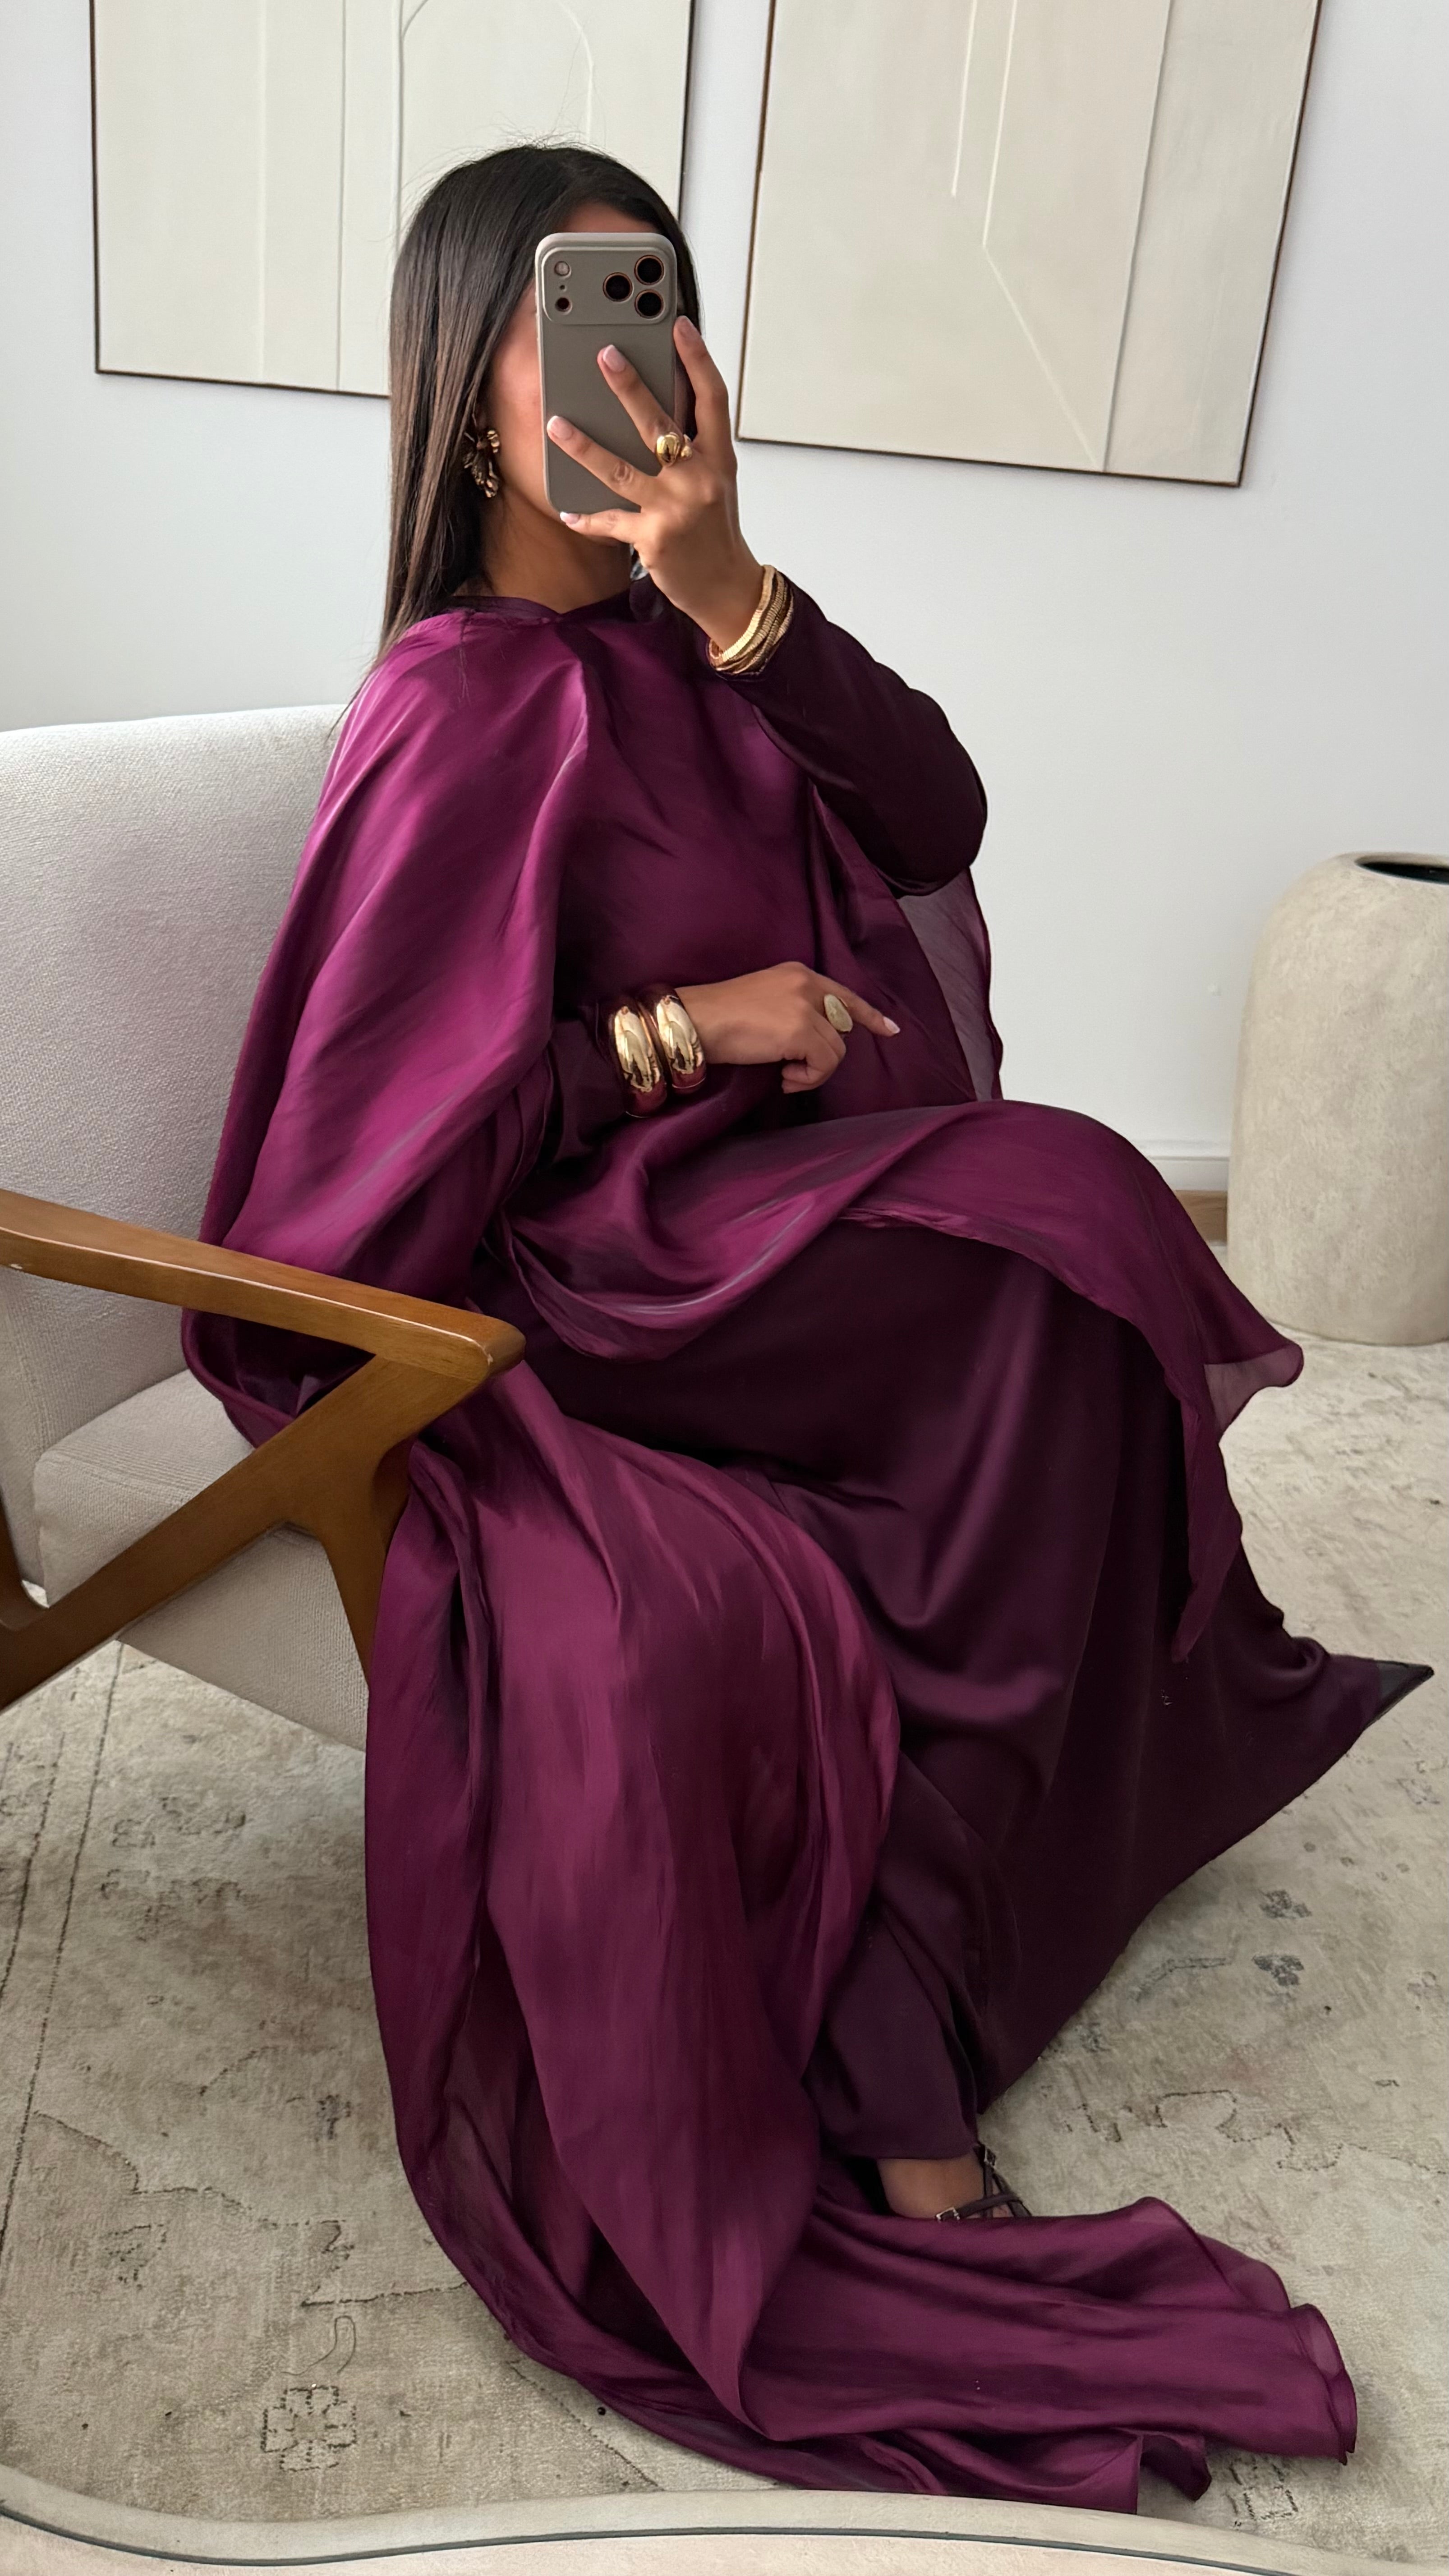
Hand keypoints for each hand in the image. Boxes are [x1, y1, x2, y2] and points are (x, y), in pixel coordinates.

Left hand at [546, 316, 763, 652]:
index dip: (696, 358)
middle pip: (659, 423)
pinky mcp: (653, 539)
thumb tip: (655, 412)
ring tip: (556, 424)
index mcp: (718, 458)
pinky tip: (568, 512)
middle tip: (604, 355)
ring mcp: (675, 509)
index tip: (678, 324)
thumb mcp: (715, 482)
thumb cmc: (715, 532)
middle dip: (629, 386)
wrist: (726, 588)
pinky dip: (587, 518)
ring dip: (583, 446)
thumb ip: (692, 448)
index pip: (711, 397)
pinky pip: (610, 521)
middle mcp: (699, 479)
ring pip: (621, 469)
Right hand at [674, 964, 900, 1095]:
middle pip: (842, 1029)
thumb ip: (794, 1009)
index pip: (845, 995)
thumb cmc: (719, 1016)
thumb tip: (815, 1040)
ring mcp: (804, 1006)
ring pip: (836, 1051)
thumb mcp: (764, 999)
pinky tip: (784, 1079)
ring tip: (785, 1075)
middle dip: (826, 1057)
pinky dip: (807, 1078)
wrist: (693, 1019)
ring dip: (813, 1072)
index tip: (890, 1030)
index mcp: (798, 974)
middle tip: (795, 1071)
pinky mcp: (799, 1031)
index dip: (870, 1015)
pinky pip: (824, 1064)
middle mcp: (806, 984)